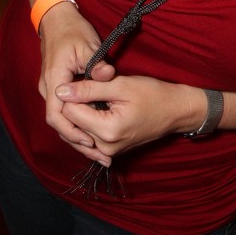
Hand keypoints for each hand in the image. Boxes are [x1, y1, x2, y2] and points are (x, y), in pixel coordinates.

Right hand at [38, 2, 115, 163]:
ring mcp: (50, 88)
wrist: (57, 19)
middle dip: (77, 141)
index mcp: (54, 80)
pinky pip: (63, 111)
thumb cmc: (72, 30)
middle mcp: (48, 88)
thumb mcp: (88, 45)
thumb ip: (96, 64)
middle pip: (58, 123)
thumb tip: (107, 75)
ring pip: (61, 119)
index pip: (57, 115)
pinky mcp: (57, 87)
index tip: (91, 142)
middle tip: (100, 155)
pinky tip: (93, 132)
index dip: (72, 131)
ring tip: (99, 152)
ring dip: (77, 134)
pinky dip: (77, 123)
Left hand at [53, 74, 204, 161]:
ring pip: (78, 129)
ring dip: (84, 113)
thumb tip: (60, 91)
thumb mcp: (120, 85)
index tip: (88, 82)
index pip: (69, 112)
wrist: (175, 111)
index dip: (75, 93)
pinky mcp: (110, 151)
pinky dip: (90, 122)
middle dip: (78, 104)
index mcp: (107, 130)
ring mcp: (107, 152)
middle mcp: (104, 147)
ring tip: (102, 99)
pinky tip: (102, 110)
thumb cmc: (152, 94)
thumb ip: (88, 88)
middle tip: (98, 90)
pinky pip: (88, 136)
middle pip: (72, 123)